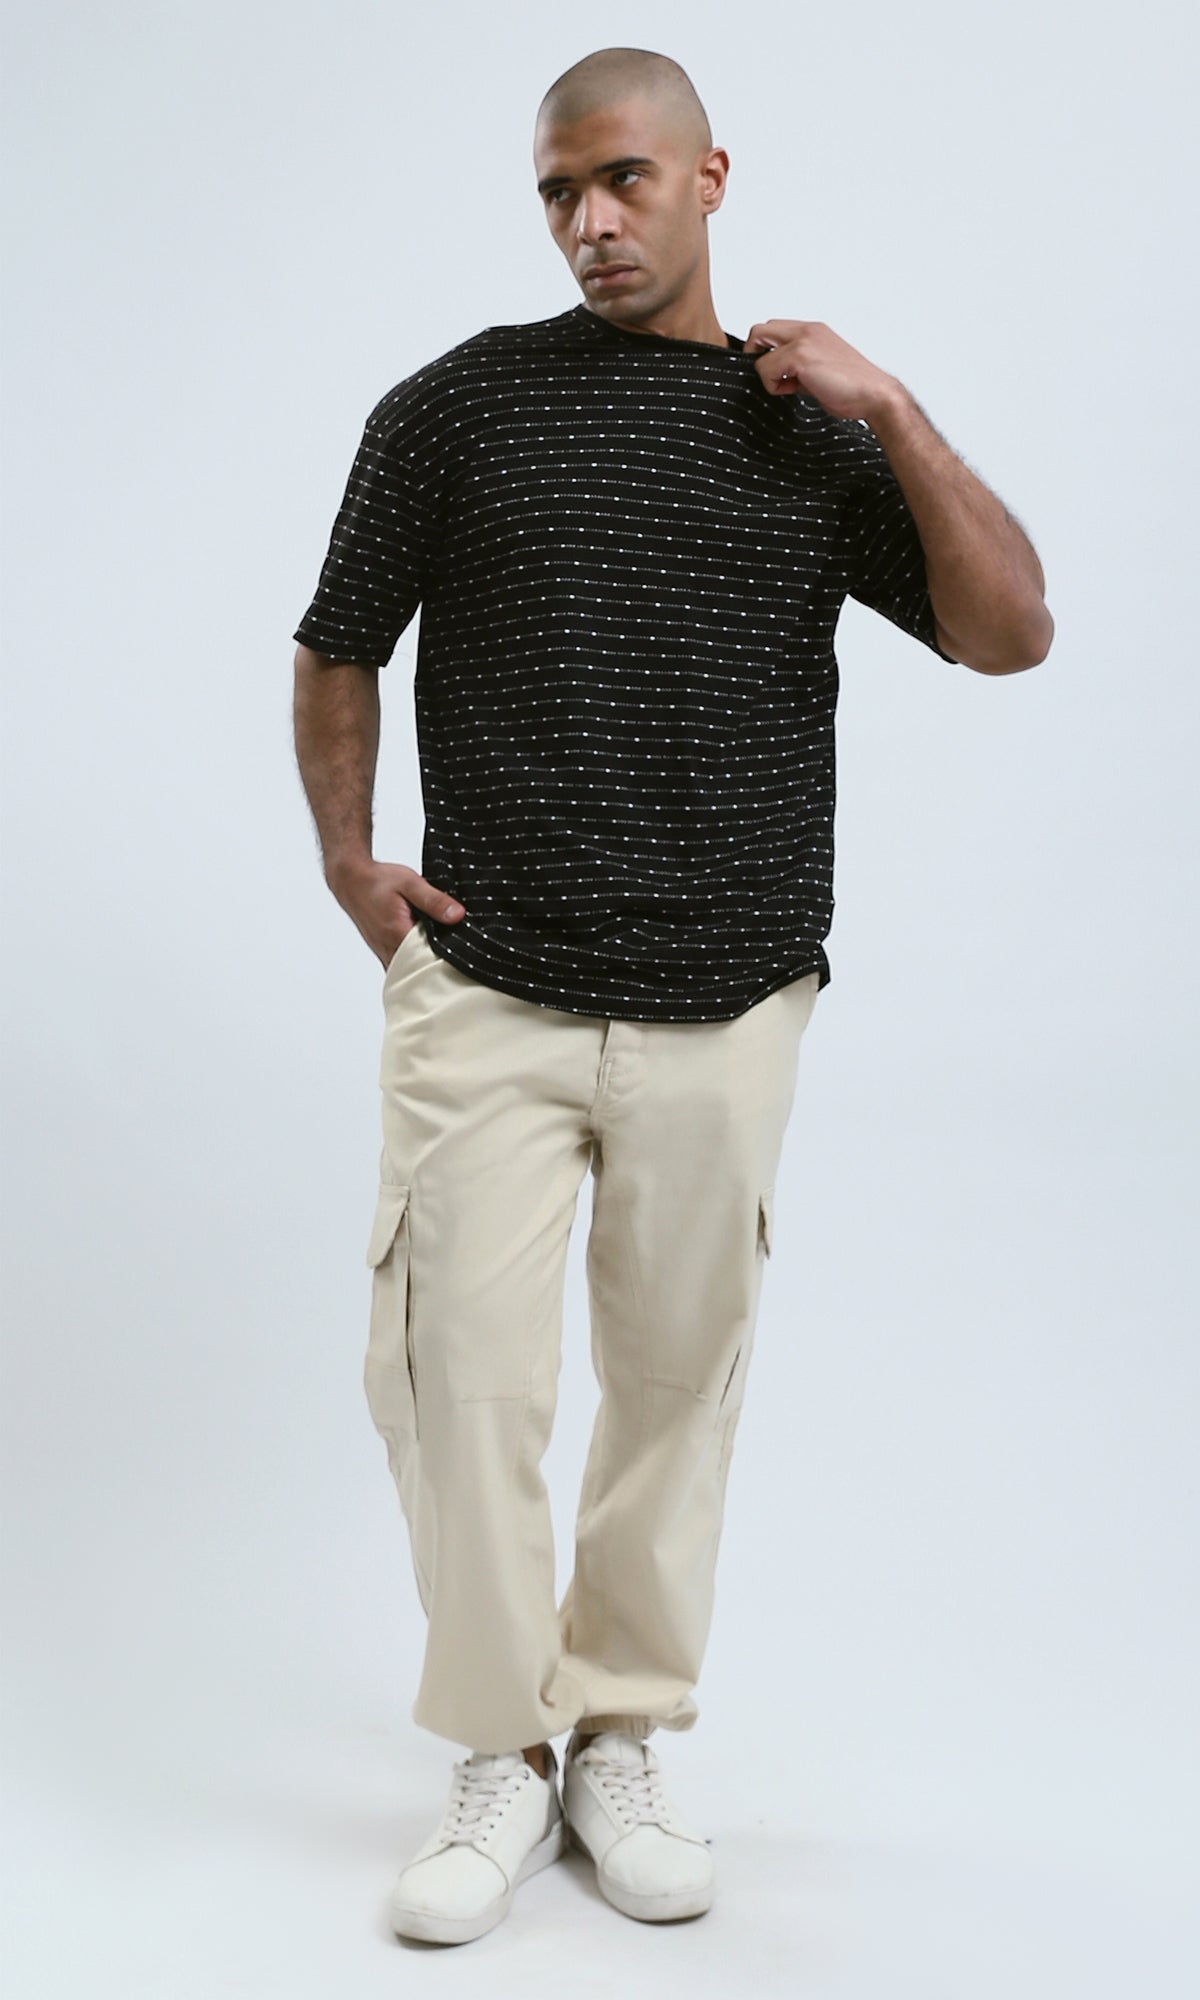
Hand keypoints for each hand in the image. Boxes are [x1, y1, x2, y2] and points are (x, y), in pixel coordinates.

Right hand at [326, 855, 465, 969]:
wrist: (351, 880)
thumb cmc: (377, 881)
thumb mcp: (410, 883)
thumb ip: (434, 900)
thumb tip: (457, 915)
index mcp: (397, 935)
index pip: (429, 960)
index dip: (448, 960)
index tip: (463, 955)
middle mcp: (388, 949)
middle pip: (420, 970)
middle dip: (438, 966)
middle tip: (457, 957)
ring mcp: (384, 953)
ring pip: (409, 970)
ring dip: (425, 965)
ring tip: (443, 955)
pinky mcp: (382, 951)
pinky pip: (400, 965)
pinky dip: (413, 963)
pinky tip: (425, 952)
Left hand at [744, 318, 899, 423]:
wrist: (874, 394)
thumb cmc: (853, 388)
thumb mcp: (820, 371)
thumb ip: (798, 369)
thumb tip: (779, 379)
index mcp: (813, 331)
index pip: (773, 329)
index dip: (767, 351)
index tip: (778, 374)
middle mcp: (807, 330)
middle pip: (760, 330)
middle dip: (756, 356)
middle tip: (772, 378)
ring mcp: (803, 340)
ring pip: (758, 344)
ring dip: (766, 372)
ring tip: (788, 387)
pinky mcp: (800, 356)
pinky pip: (765, 368)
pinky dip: (773, 384)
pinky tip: (794, 391)